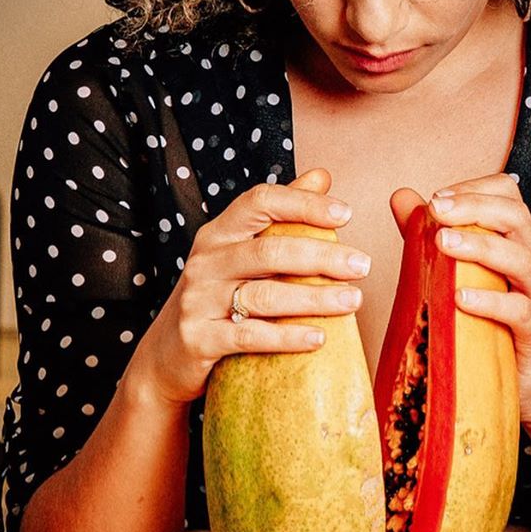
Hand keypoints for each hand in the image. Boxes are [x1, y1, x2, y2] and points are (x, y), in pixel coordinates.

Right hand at [129, 168, 370, 405]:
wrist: (168, 355)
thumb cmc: (217, 297)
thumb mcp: (240, 252)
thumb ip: (281, 215)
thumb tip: (321, 176)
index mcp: (219, 234)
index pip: (260, 202)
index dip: (304, 204)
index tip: (345, 214)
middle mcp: (206, 262)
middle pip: (270, 250)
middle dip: (322, 256)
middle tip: (362, 265)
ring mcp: (199, 301)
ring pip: (264, 296)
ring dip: (314, 299)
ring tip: (353, 301)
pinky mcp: (199, 339)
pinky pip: (250, 336)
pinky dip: (288, 338)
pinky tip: (320, 338)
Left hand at [390, 175, 530, 425]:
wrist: (528, 383)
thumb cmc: (488, 324)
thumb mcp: (456, 275)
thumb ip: (427, 236)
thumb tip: (400, 196)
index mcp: (514, 242)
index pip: (508, 195)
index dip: (474, 189)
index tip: (437, 199)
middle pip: (516, 217)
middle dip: (474, 207)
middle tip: (436, 210)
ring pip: (521, 259)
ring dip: (480, 247)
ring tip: (443, 244)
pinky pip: (520, 312)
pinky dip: (491, 302)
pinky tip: (461, 298)